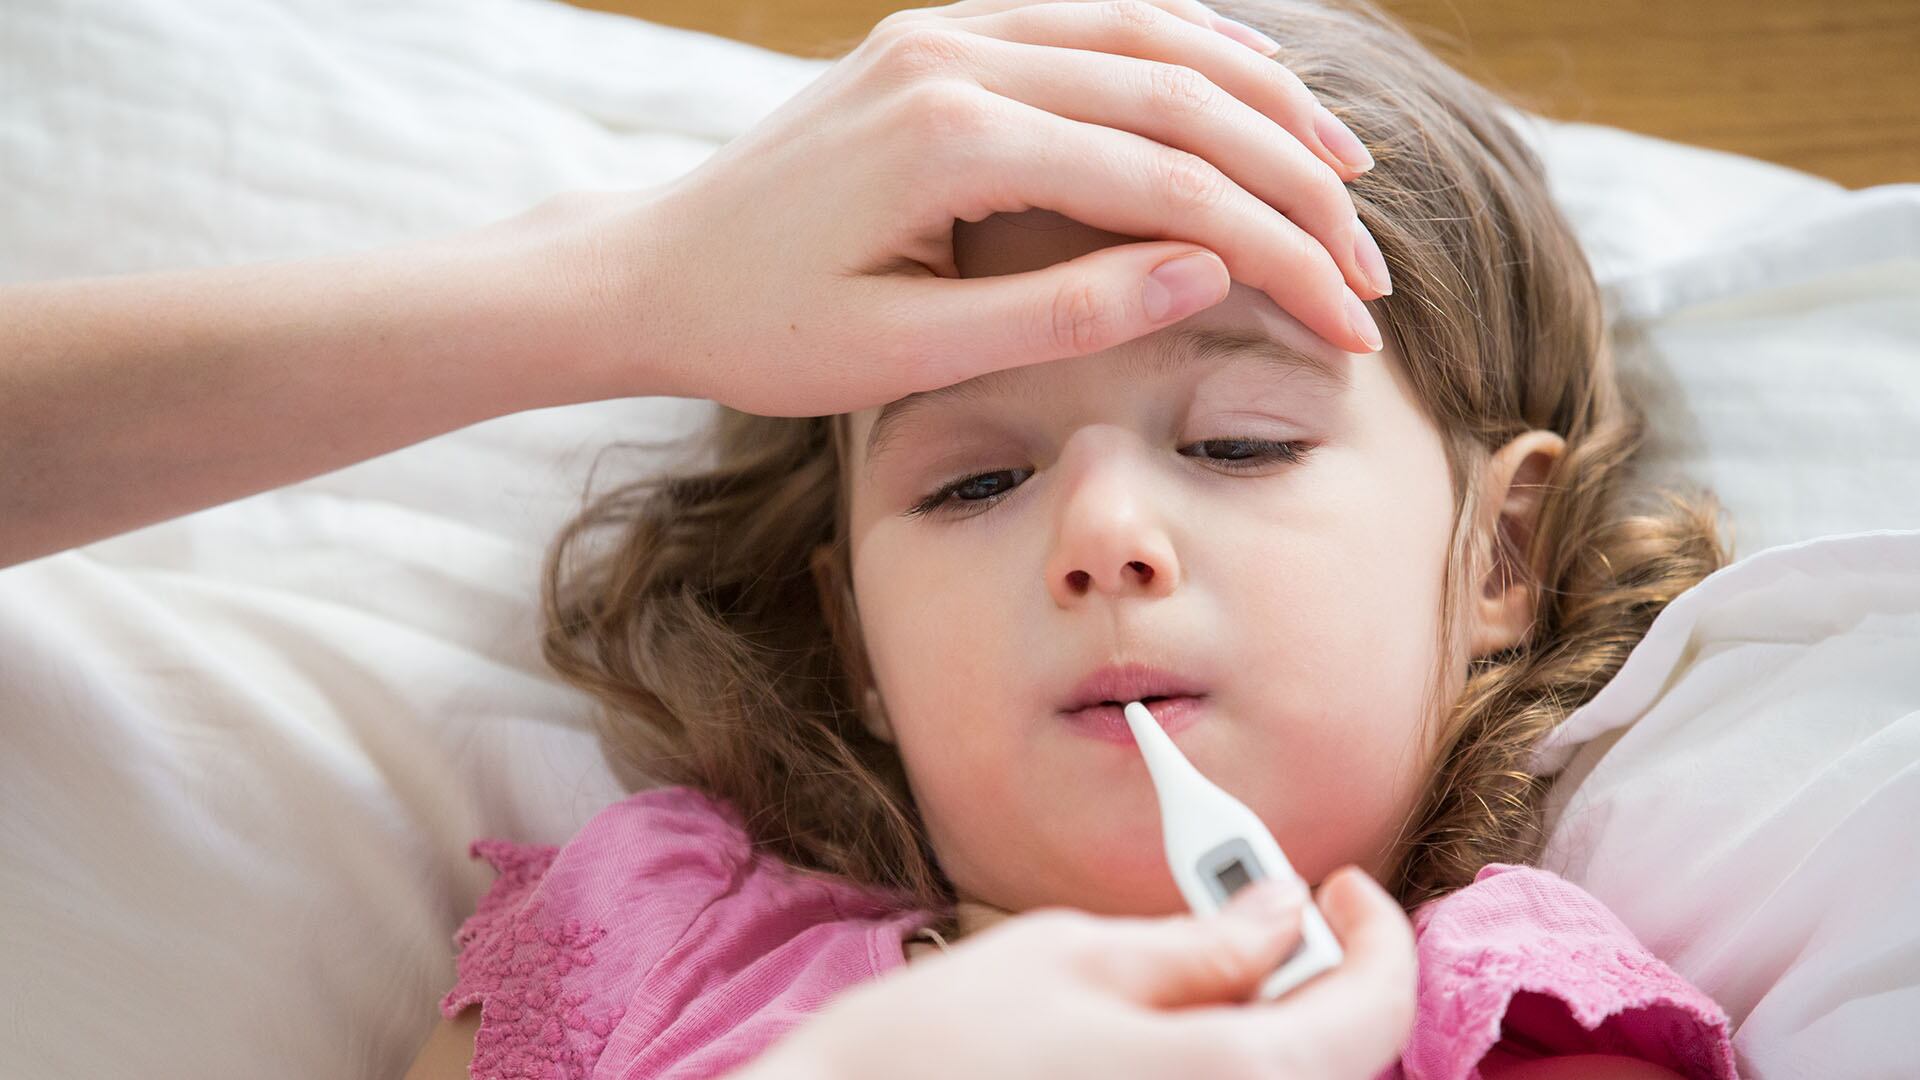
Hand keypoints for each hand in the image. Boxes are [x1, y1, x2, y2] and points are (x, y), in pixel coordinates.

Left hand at [583, 0, 1387, 417]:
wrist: (650, 270)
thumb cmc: (763, 332)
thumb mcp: (905, 354)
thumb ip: (1060, 310)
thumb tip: (1207, 270)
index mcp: (950, 137)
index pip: (1165, 182)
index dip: (1274, 252)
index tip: (1348, 322)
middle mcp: (957, 54)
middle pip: (1179, 96)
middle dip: (1294, 183)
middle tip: (1371, 264)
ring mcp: (948, 30)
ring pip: (1148, 37)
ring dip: (1261, 101)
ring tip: (1346, 172)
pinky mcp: (940, 36)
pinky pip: (1091, 21)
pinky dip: (1184, 50)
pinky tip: (1246, 83)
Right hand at [734, 867, 1417, 1079]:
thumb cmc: (934, 1052)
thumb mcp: (1069, 955)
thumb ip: (1199, 942)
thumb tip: (1281, 914)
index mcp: (1232, 1077)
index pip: (1373, 1009)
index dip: (1377, 934)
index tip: (1344, 886)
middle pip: (1340, 1057)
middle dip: (1319, 976)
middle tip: (1259, 916)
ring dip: (1274, 1027)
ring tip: (1194, 976)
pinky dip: (1224, 1066)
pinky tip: (1161, 1040)